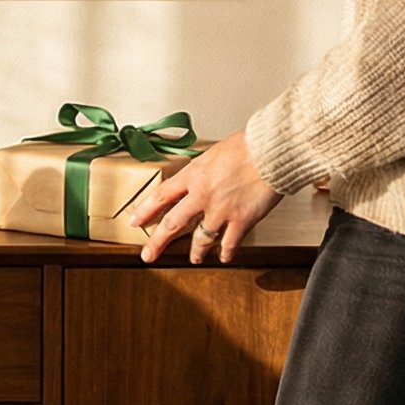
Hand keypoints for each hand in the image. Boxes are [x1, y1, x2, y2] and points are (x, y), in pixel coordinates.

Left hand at [128, 128, 283, 263]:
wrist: (270, 150)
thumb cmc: (247, 146)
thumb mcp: (213, 153)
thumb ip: (202, 171)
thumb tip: (197, 178)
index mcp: (193, 175)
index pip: (161, 196)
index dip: (144, 210)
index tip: (134, 221)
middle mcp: (202, 195)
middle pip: (173, 224)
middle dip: (158, 243)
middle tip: (148, 255)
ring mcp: (221, 210)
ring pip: (201, 240)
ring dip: (196, 252)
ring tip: (194, 259)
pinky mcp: (241, 220)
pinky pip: (229, 243)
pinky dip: (225, 253)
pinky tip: (224, 257)